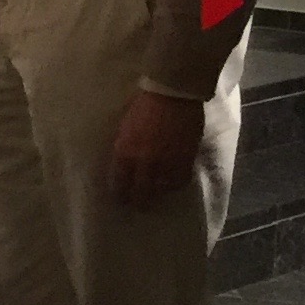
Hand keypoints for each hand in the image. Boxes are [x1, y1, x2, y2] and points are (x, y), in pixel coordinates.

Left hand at [107, 89, 204, 207]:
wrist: (172, 96)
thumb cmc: (143, 106)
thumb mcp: (125, 129)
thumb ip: (124, 148)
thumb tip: (124, 164)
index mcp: (124, 152)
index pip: (119, 182)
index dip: (120, 194)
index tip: (120, 200)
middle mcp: (144, 162)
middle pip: (140, 192)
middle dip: (138, 202)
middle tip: (138, 207)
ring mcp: (166, 163)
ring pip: (161, 189)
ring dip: (158, 194)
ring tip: (156, 197)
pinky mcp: (185, 159)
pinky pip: (180, 180)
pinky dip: (175, 185)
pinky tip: (172, 185)